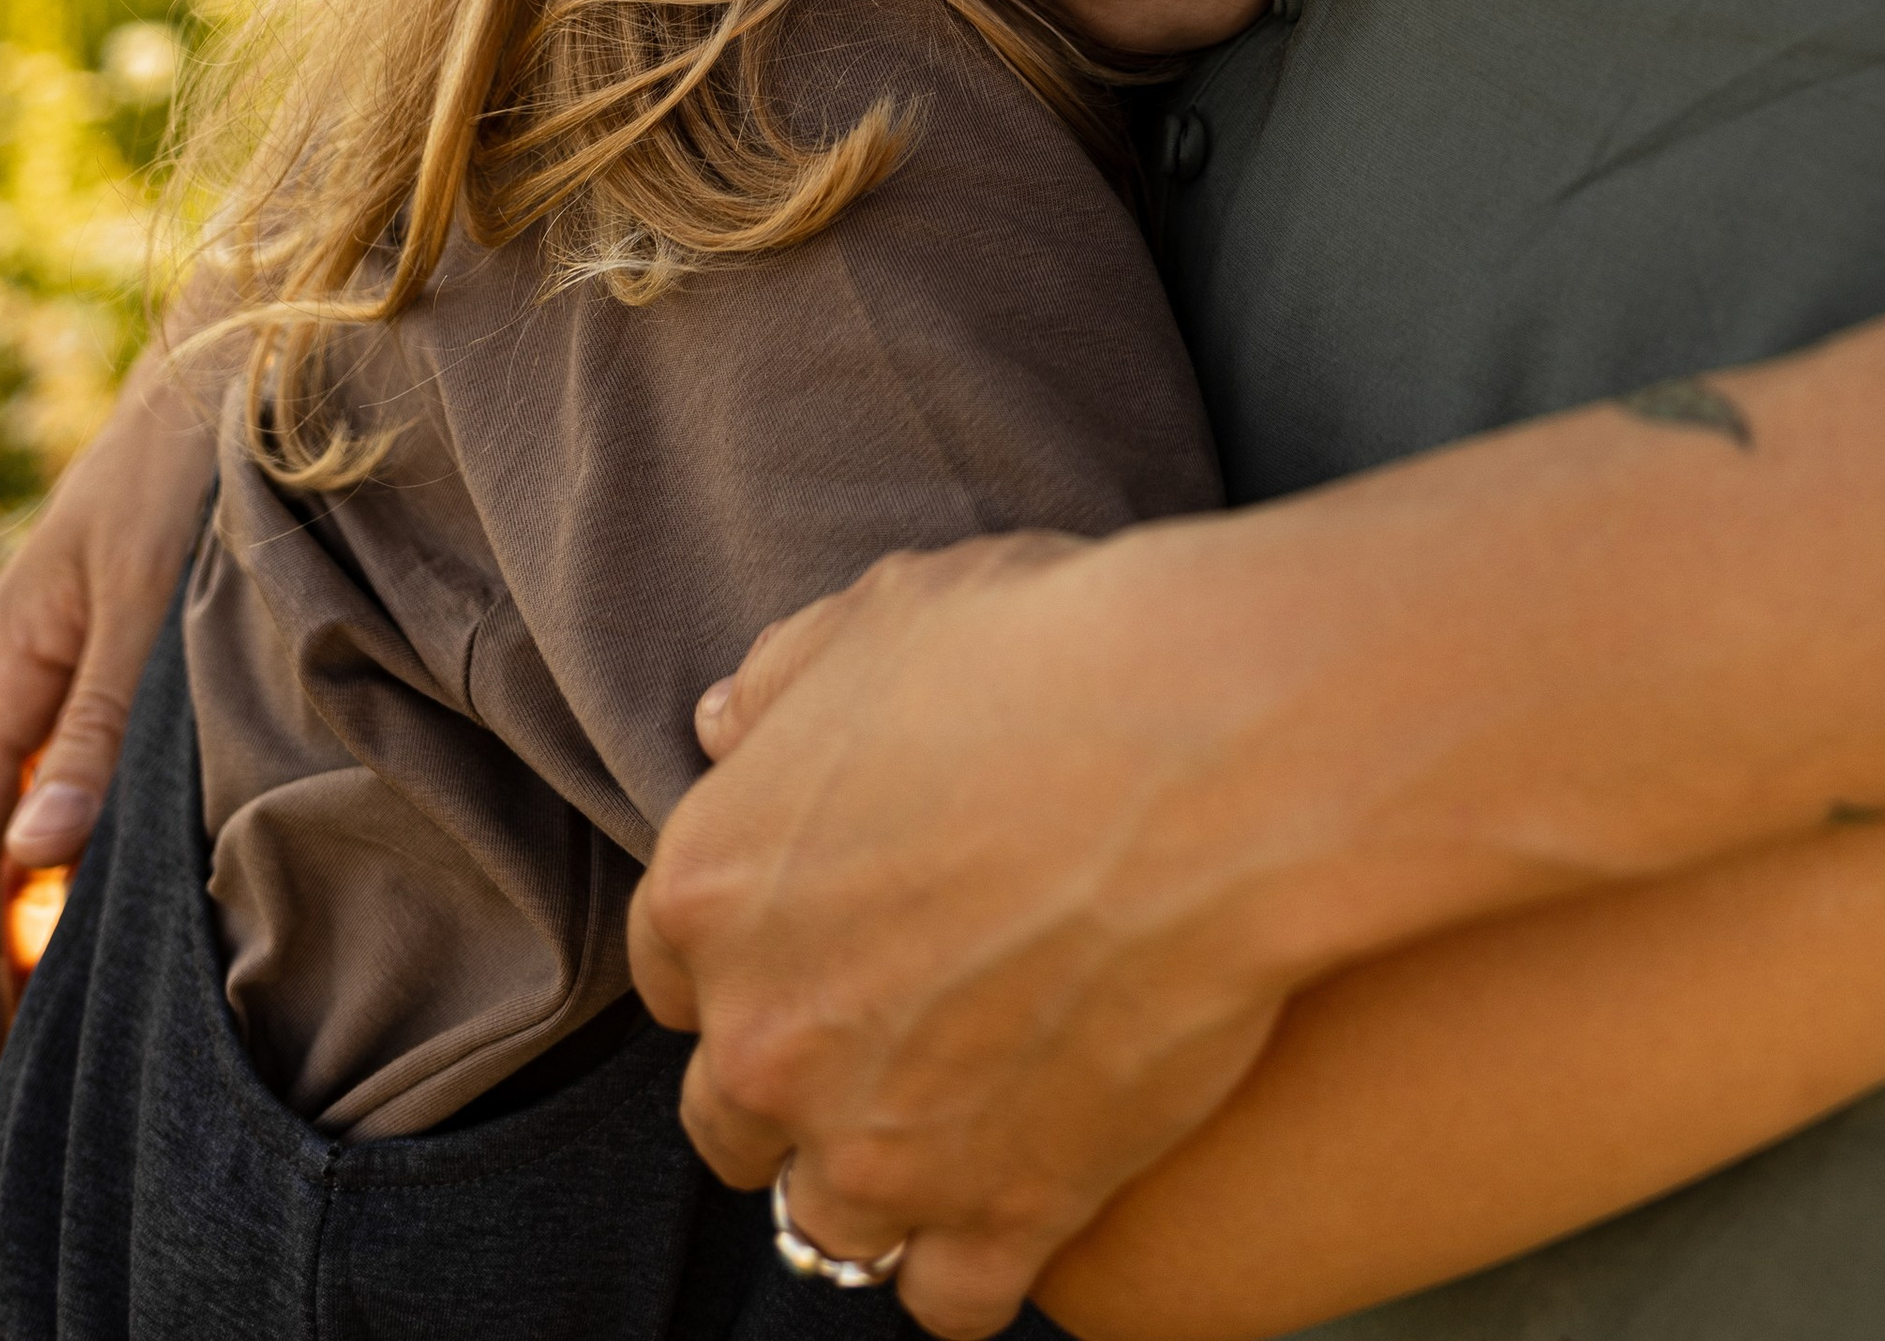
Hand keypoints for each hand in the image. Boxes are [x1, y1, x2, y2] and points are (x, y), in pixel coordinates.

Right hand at [0, 339, 216, 1073]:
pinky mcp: (80, 682)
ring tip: (7, 1033)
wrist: (223, 379)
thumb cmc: (183, 474)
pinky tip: (52, 933)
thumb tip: (40, 851)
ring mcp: (36, 685)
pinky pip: (29, 797)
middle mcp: (1, 686)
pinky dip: (27, 873)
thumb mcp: (146, 597)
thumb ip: (100, 723)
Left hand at [634, 528, 1295, 1340]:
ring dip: (877, 1178)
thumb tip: (726, 723)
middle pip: (733, 1110)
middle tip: (897, 1020)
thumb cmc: (1049, 652)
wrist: (1206, 751)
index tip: (824, 929)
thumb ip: (784, 677)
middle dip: (799, 1072)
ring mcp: (880, 1145)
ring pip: (825, 1222)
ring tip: (956, 1118)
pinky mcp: (1006, 1211)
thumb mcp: (885, 613)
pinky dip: (975, 1262)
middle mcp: (767, 1037)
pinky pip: (949, 1302)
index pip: (678, 968)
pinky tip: (1021, 1191)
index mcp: (712, 887)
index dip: (754, 948)